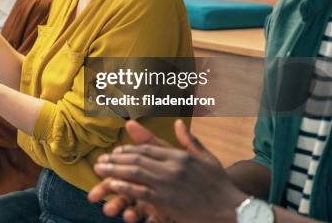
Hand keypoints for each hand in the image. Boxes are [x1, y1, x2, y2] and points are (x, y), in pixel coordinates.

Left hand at [92, 120, 245, 222]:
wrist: (232, 209)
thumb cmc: (219, 184)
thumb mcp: (206, 158)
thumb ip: (189, 140)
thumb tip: (178, 122)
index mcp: (179, 155)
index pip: (148, 148)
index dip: (129, 149)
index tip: (116, 152)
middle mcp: (172, 166)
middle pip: (137, 158)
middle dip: (116, 159)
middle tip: (100, 160)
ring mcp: (169, 183)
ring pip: (135, 172)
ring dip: (114, 170)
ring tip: (99, 169)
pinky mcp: (167, 200)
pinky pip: (141, 191)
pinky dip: (125, 186)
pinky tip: (112, 184)